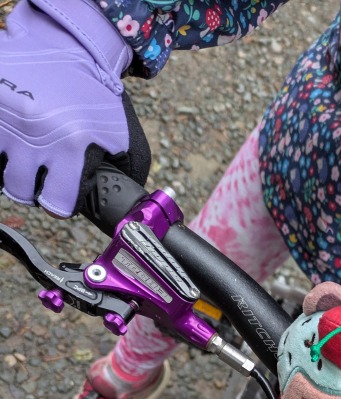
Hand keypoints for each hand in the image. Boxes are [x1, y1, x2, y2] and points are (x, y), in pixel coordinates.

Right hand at [0, 0, 150, 216]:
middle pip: (20, 190)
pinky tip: (10, 138)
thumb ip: (122, 168)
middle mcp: (36, 134)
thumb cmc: (90, 93)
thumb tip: (119, 200)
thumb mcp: (117, 131)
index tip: (58, 196)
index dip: (59, 203)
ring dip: (11, 168)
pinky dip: (0, 146)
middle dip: (29, 186)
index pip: (56, 201)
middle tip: (37, 174)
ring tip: (23, 155)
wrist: (62, 45)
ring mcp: (5, 120)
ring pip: (0, 171)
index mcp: (71, 144)